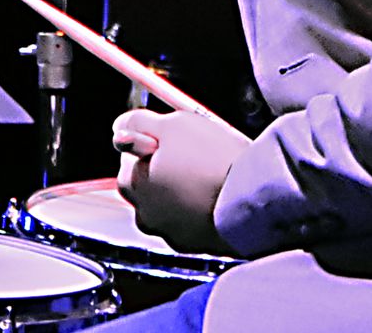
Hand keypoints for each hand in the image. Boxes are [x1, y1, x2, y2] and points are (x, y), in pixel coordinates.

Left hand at [113, 108, 249, 255]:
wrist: (252, 198)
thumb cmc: (211, 159)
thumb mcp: (173, 124)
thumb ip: (139, 123)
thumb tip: (119, 126)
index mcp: (132, 183)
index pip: (128, 160)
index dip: (151, 145)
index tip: (173, 139)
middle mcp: (145, 214)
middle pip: (147, 186)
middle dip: (164, 171)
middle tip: (193, 155)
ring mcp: (170, 234)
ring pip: (171, 206)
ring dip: (182, 192)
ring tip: (210, 176)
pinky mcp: (197, 247)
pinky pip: (193, 223)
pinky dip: (201, 210)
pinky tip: (219, 196)